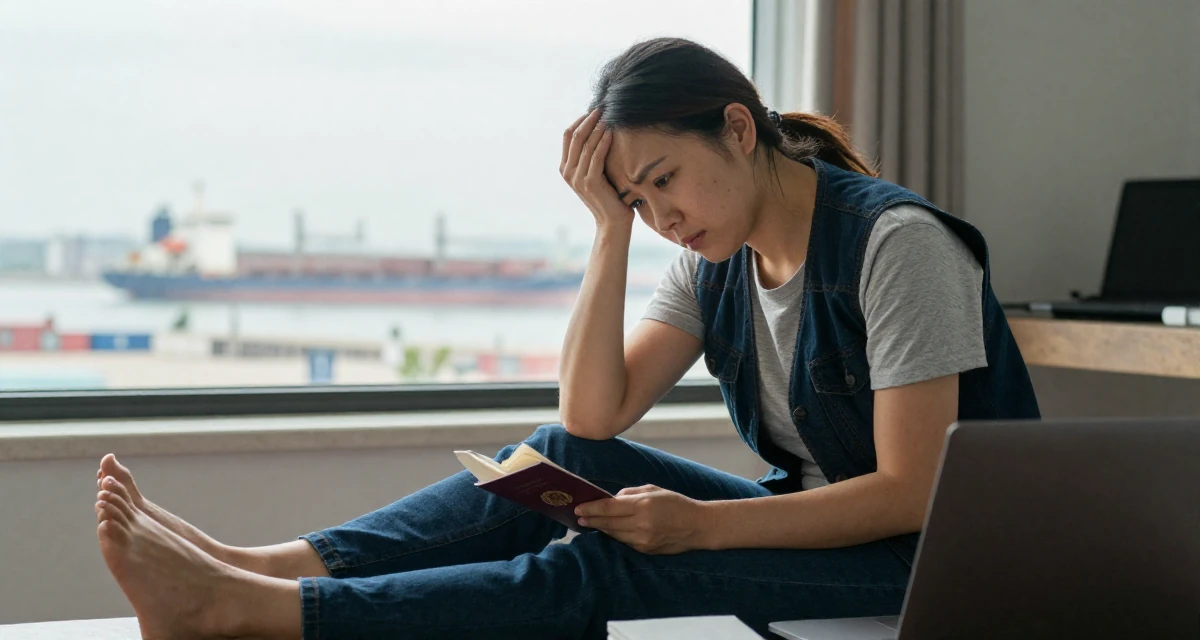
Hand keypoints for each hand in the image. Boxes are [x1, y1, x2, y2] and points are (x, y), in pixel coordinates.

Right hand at [560, 110, 633, 228]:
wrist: (612, 220)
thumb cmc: (609, 194)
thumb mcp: (596, 171)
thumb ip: (591, 155)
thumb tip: (599, 127)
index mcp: (565, 168)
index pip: (568, 136)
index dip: (581, 120)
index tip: (595, 109)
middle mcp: (567, 172)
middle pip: (575, 136)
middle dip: (589, 119)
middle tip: (603, 107)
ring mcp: (576, 178)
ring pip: (585, 144)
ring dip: (597, 127)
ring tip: (609, 116)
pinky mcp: (589, 182)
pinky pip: (596, 156)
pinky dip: (603, 141)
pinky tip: (611, 132)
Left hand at [575, 485, 710, 554]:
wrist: (698, 526)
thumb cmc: (676, 503)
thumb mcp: (653, 490)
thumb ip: (630, 493)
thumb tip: (611, 499)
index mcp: (643, 505)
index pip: (609, 508)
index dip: (591, 508)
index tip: (578, 508)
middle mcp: (641, 524)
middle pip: (608, 523)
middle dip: (591, 520)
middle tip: (578, 517)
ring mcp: (643, 540)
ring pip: (614, 535)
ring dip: (601, 529)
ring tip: (589, 524)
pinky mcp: (646, 550)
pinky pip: (625, 542)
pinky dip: (616, 535)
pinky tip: (609, 531)